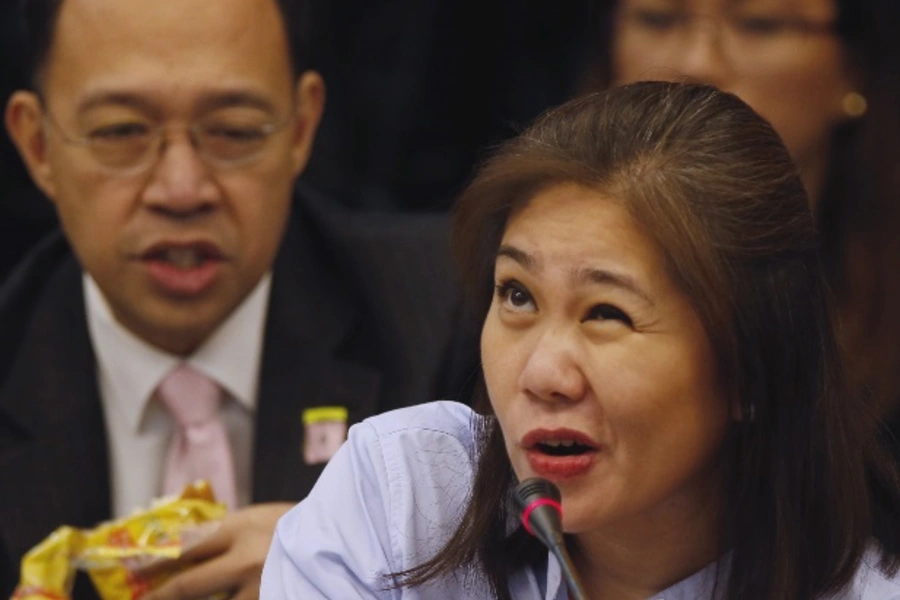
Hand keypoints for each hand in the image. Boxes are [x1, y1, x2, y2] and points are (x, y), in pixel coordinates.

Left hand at [138, 502, 293, 599]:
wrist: (337, 536)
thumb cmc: (294, 523)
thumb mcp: (255, 518)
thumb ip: (223, 534)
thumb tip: (184, 549)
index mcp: (240, 530)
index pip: (187, 548)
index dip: (156, 563)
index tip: (135, 574)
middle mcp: (246, 560)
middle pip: (191, 585)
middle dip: (163, 595)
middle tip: (143, 599)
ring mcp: (260, 586)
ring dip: (196, 599)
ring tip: (174, 598)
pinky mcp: (274, 596)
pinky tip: (229, 597)